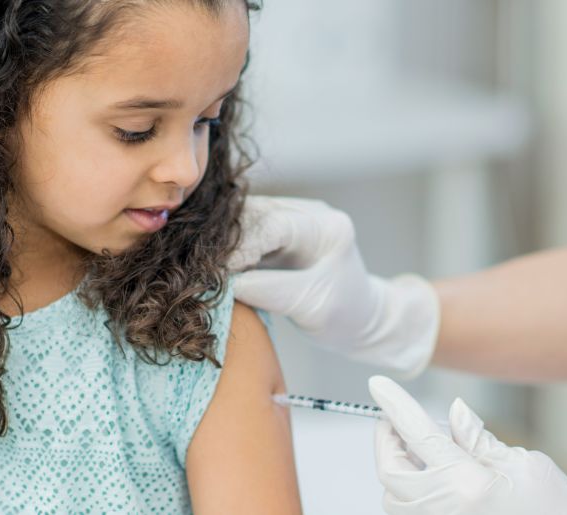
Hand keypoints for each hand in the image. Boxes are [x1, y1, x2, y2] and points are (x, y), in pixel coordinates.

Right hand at [228, 195, 439, 377]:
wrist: (362, 320)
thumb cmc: (344, 317)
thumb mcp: (309, 307)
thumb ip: (268, 291)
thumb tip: (224, 282)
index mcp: (327, 228)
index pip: (274, 225)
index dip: (241, 245)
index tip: (217, 270)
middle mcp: (311, 214)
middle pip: (257, 215)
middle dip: (228, 241)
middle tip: (204, 267)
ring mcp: (297, 219)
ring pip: (248, 219)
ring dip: (226, 242)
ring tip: (207, 266)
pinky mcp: (283, 231)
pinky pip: (249, 231)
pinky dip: (231, 247)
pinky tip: (217, 265)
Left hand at [369, 376, 566, 514]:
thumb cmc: (556, 509)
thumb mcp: (524, 465)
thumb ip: (479, 439)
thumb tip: (455, 411)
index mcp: (467, 484)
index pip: (418, 434)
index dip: (395, 405)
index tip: (378, 385)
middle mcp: (446, 510)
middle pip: (391, 471)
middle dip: (387, 440)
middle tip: (397, 420)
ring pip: (394, 496)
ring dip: (399, 467)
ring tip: (420, 448)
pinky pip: (410, 512)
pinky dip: (410, 490)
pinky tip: (431, 475)